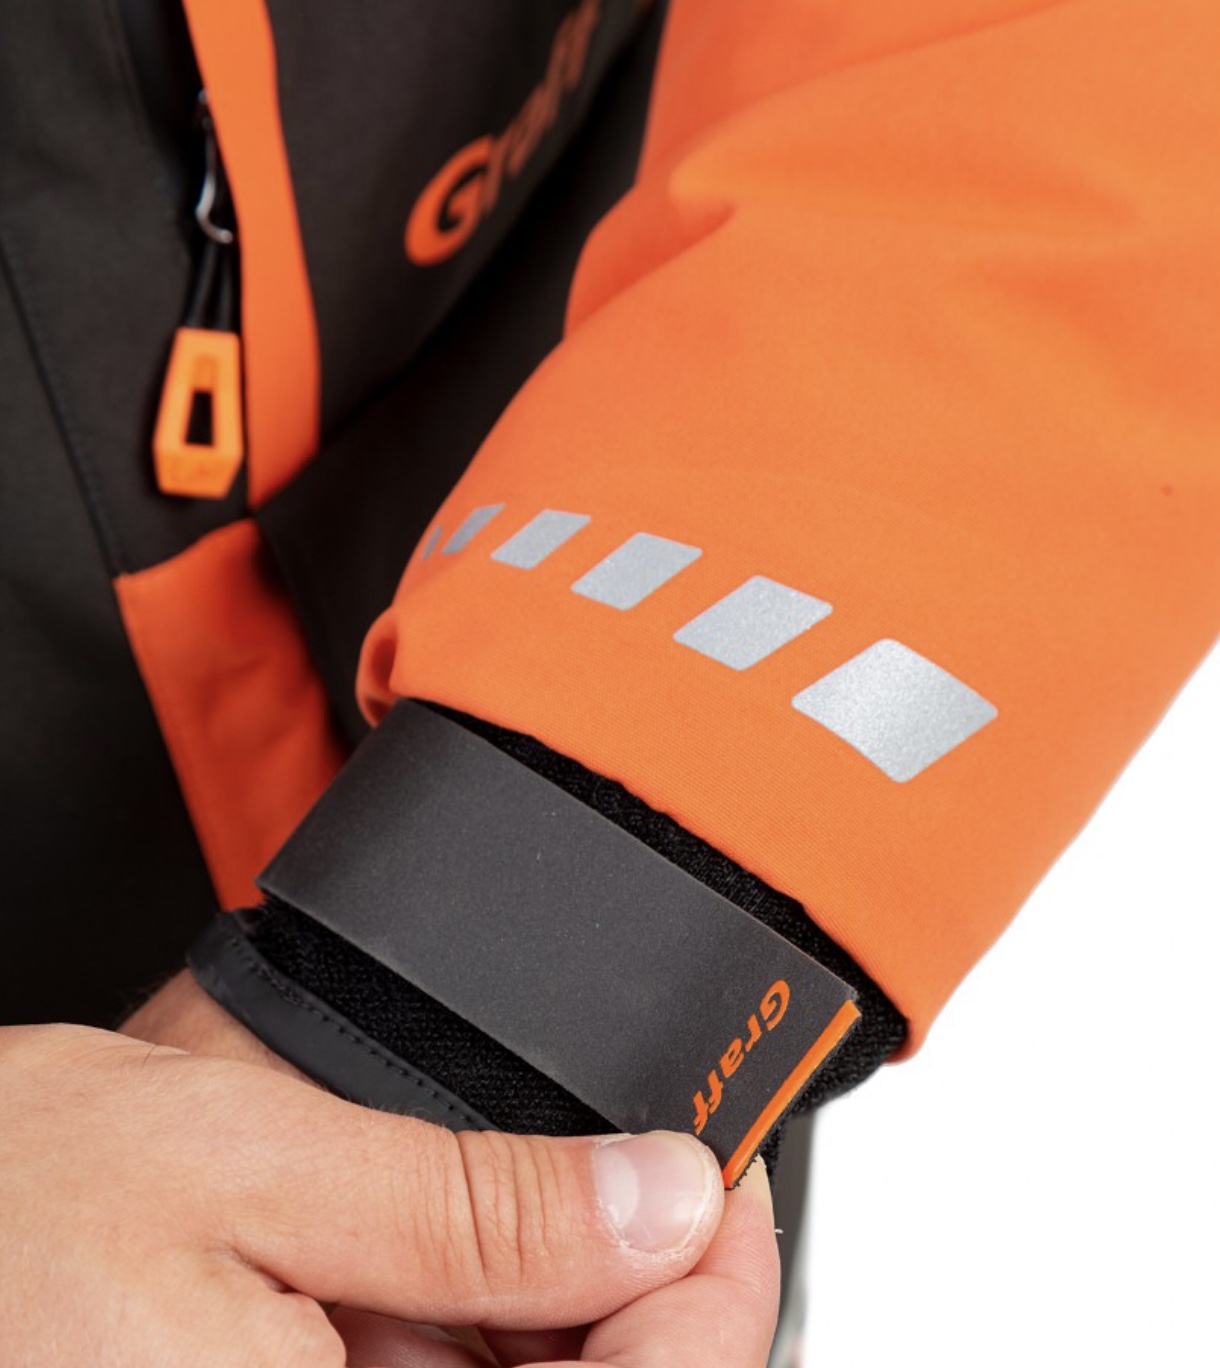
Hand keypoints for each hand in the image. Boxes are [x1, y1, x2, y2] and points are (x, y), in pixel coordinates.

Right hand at [1, 1006, 778, 1365]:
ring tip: (541, 1197)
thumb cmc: (7, 1203)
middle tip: (649, 1172)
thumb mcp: (258, 1166)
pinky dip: (474, 1322)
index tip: (722, 1184)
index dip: (718, 1294)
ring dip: (552, 1306)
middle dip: (641, 1293)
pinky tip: (448, 1252)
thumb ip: (476, 1204)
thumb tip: (660, 1197)